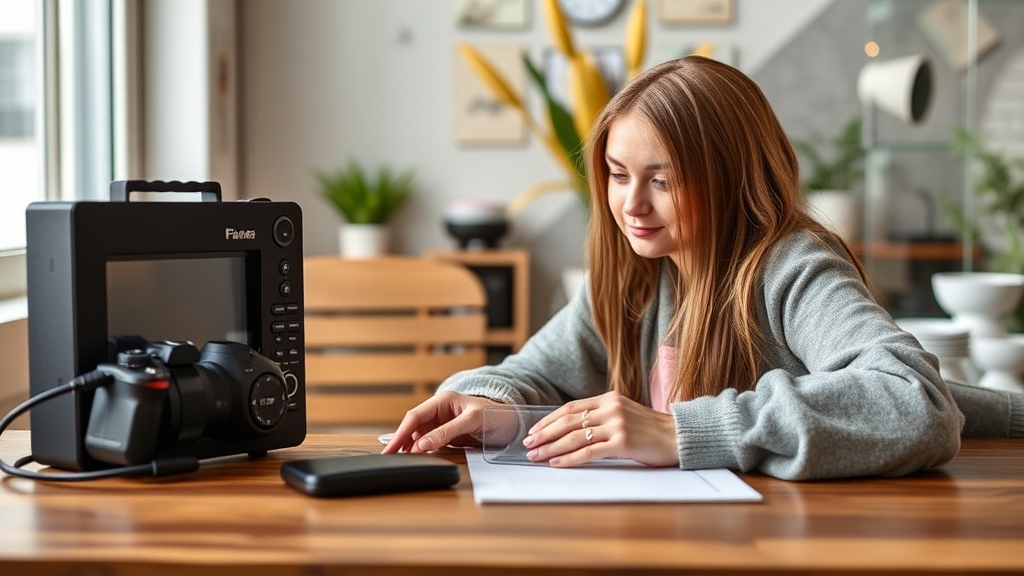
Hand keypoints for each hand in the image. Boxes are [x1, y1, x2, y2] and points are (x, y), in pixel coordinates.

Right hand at [381, 391, 504, 453]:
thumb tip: (422, 444)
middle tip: (391, 458)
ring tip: (403, 461)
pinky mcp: (447, 436)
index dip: (401, 432)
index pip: (415, 416)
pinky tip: (418, 459)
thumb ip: (447, 432)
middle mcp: (440, 412)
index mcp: (443, 401)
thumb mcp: (472, 421)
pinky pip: (430, 444)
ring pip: (419, 437)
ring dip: (411, 448)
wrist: (513, 423)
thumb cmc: (496, 415)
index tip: (393, 447)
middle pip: (414, 427)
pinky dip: (422, 452)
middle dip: (402, 442)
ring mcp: (443, 424)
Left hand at [522, 391, 678, 466]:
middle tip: (528, 444)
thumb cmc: (651, 431)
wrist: (679, 437)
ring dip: (551, 448)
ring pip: (574, 436)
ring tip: (536, 456)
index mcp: (609, 398)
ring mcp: (617, 424)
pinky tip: (557, 463)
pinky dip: (569, 458)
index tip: (534, 430)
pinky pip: (588, 452)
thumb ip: (602, 416)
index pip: (570, 407)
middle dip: (544, 434)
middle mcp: (611, 408)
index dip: (549, 420)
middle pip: (568, 421)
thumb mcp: (625, 414)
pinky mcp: (623, 443)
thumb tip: (571, 429)